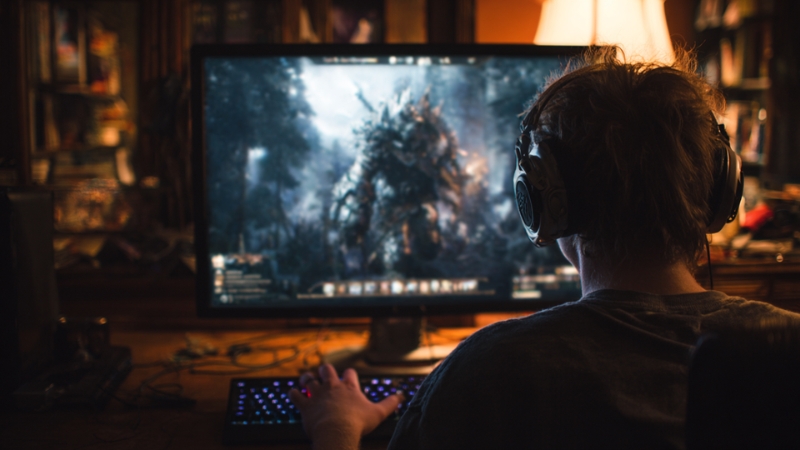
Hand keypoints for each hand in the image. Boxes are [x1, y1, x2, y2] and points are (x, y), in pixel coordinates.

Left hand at [289, 364, 403, 449]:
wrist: (337, 431)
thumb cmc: (357, 422)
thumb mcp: (378, 413)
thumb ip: (390, 403)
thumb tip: (402, 396)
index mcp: (349, 387)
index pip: (349, 373)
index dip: (349, 375)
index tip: (348, 378)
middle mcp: (332, 387)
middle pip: (327, 370)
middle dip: (326, 371)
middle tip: (325, 374)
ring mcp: (317, 394)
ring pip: (308, 379)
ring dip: (307, 379)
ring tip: (306, 380)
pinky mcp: (306, 405)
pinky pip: (295, 395)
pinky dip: (294, 394)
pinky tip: (294, 394)